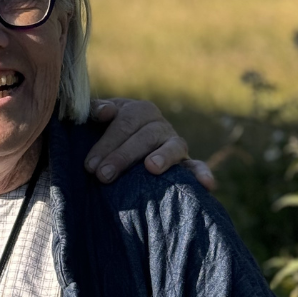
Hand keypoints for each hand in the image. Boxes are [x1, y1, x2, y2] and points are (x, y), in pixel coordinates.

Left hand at [86, 98, 215, 189]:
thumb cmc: (107, 133)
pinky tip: (207, 185)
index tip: (90, 166)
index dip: (107, 144)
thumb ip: (97, 111)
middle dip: (123, 156)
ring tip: (151, 167)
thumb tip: (103, 112)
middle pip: (145, 136)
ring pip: (173, 147)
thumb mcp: (99, 118)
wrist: (123, 146)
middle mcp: (160, 124)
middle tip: (103, 175)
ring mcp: (175, 143)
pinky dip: (203, 174)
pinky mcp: (185, 162)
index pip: (125, 122)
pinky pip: (197, 166)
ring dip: (163, 157)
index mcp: (139, 110)